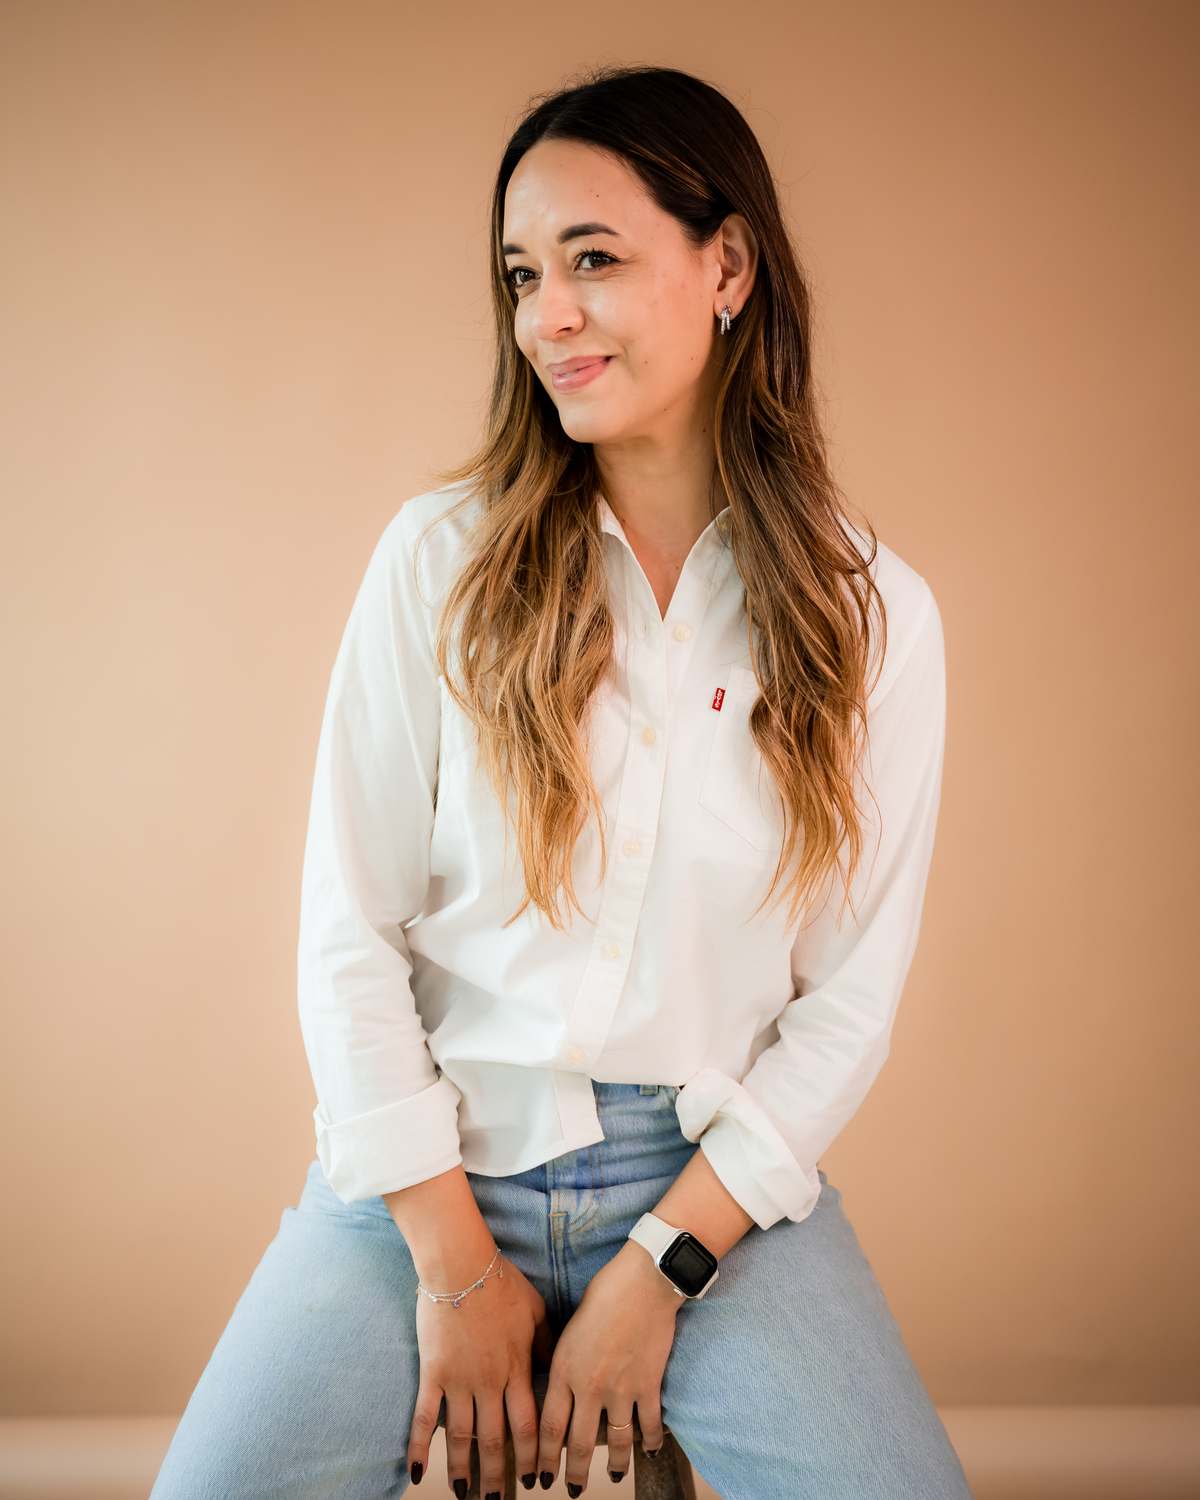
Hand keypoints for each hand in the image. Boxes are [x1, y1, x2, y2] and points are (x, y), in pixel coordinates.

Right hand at [406, 1251, 553, 1497]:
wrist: (461, 1264)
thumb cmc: (500, 1281)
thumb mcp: (535, 1310)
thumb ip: (546, 1342)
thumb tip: (556, 1366)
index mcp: (518, 1368)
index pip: (529, 1425)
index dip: (532, 1456)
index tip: (535, 1479)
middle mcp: (491, 1381)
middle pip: (496, 1439)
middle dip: (499, 1475)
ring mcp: (460, 1380)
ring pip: (462, 1437)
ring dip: (464, 1470)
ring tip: (465, 1495)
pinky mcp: (433, 1373)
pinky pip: (424, 1417)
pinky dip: (419, 1447)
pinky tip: (418, 1472)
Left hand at [536, 1241, 681, 1491]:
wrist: (644, 1281)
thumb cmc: (604, 1294)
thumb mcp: (568, 1327)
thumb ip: (562, 1361)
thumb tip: (557, 1385)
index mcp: (563, 1370)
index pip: (548, 1427)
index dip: (543, 1458)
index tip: (540, 1476)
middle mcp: (589, 1387)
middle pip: (579, 1444)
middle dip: (574, 1475)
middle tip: (571, 1491)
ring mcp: (620, 1390)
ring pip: (616, 1443)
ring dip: (615, 1466)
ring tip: (614, 1478)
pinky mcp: (648, 1386)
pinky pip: (648, 1426)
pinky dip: (649, 1443)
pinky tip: (648, 1452)